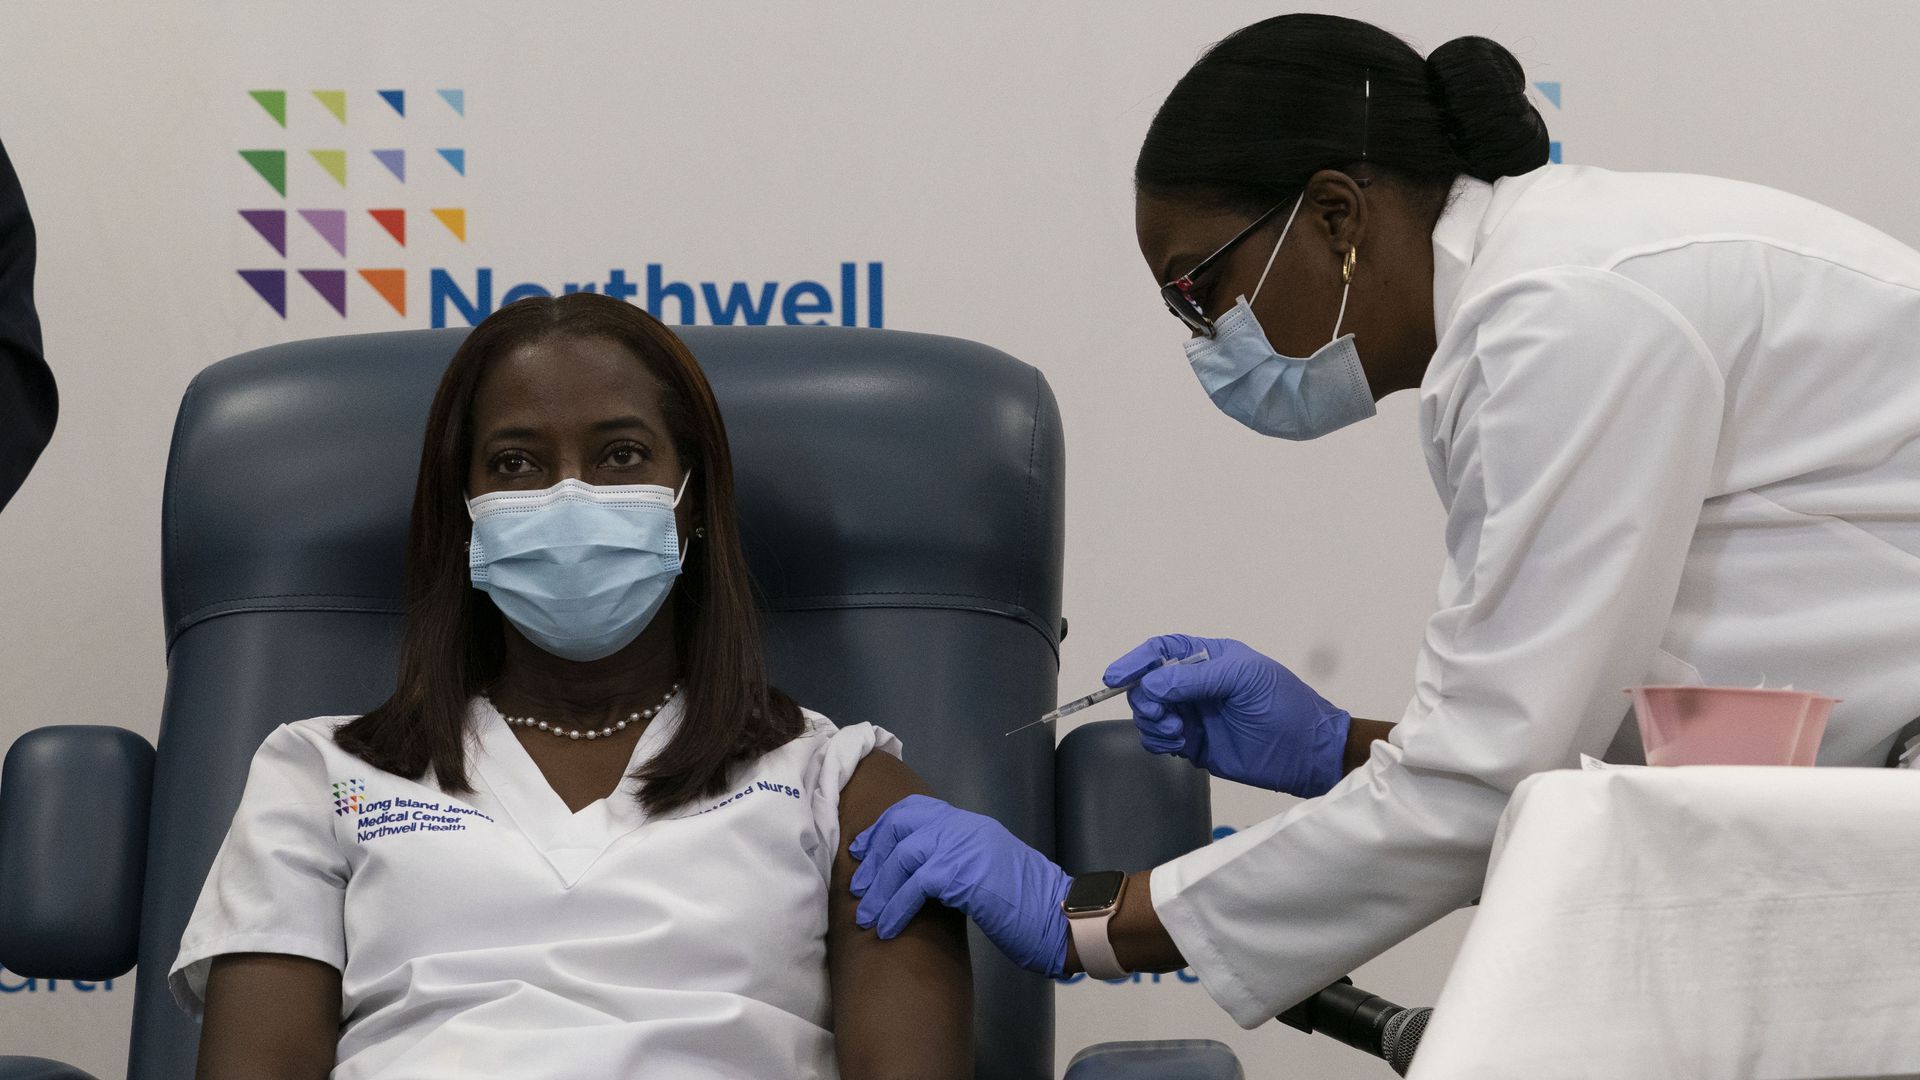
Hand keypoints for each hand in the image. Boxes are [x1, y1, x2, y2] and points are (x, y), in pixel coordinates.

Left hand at [849, 794, 1070, 976]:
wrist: (1061, 917)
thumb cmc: (1029, 905)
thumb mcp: (988, 873)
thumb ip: (957, 864)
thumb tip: (921, 878)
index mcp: (970, 825)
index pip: (914, 810)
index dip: (882, 829)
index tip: (862, 852)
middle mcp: (965, 827)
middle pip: (901, 825)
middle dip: (873, 857)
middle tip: (858, 888)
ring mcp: (965, 847)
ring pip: (903, 856)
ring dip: (879, 890)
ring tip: (867, 917)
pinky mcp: (964, 874)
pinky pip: (915, 885)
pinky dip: (896, 907)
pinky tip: (888, 928)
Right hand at [1106, 634, 1350, 797]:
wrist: (1305, 753)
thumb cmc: (1283, 706)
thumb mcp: (1243, 679)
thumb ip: (1194, 678)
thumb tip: (1150, 686)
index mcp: (1209, 658)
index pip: (1161, 652)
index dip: (1136, 662)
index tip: (1114, 677)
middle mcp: (1196, 685)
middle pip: (1147, 684)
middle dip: (1144, 698)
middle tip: (1161, 714)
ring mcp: (1193, 715)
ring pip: (1149, 713)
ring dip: (1152, 722)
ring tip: (1177, 733)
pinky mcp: (1193, 744)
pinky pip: (1158, 739)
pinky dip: (1158, 742)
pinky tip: (1178, 745)